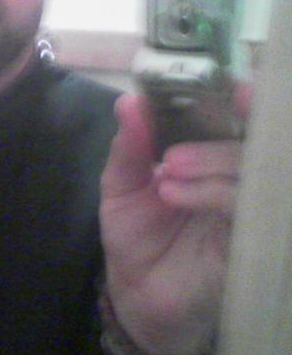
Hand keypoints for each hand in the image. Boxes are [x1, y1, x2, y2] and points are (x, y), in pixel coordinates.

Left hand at [100, 86, 250, 353]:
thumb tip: (130, 101)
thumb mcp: (122, 185)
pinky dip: (213, 193)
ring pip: (257, 171)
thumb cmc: (136, 233)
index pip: (239, 122)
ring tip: (166, 175)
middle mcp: (238, 179)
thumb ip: (129, 146)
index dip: (245, 101)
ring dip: (212, 165)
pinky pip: (250, 208)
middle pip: (255, 144)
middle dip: (215, 143)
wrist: (136, 291)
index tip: (232, 87)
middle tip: (170, 156)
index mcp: (212, 158)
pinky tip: (174, 195)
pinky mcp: (251, 241)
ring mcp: (249, 209)